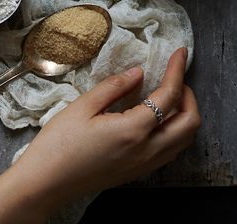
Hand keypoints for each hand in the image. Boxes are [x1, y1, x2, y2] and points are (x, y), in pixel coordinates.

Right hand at [10, 47, 199, 211]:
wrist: (46, 183)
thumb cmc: (59, 144)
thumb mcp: (83, 106)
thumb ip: (114, 87)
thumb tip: (138, 73)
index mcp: (133, 131)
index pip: (169, 96)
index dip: (178, 70)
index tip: (180, 53)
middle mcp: (146, 151)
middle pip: (190, 123)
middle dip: (189, 94)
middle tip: (174, 75)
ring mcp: (144, 166)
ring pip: (184, 140)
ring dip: (185, 114)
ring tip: (167, 94)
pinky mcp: (138, 173)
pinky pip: (171, 151)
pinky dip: (175, 130)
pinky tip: (156, 117)